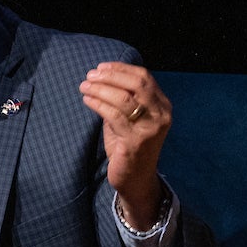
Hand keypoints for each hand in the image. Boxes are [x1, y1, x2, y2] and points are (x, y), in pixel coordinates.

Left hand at [79, 62, 171, 227]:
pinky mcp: (136, 142)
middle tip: (90, 75)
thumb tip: (100, 78)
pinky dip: (98, 104)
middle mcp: (161, 116)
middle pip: (137, 84)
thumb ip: (122, 99)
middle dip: (111, 76)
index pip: (144, 77)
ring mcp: (150, 129)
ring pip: (124, 98)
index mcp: (162, 106)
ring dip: (100, 89)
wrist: (135, 180)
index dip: (121, 68)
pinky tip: (87, 100)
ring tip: (84, 87)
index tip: (101, 67)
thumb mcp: (130, 118)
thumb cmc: (129, 146)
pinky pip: (114, 116)